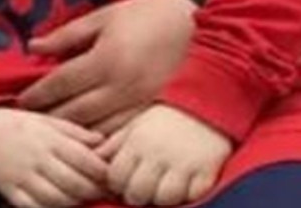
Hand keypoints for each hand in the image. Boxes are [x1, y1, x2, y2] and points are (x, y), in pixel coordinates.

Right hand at [0, 108, 108, 207]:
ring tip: (81, 199)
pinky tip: (57, 205)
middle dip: (93, 191)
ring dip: (74, 202)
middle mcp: (38, 158)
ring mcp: (23, 176)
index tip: (111, 176)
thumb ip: (75, 132)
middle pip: (75, 184)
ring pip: (57, 199)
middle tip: (101, 192)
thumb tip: (103, 141)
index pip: (86, 160)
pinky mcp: (10, 191)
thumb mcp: (47, 121)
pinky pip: (33, 207)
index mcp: (50, 139)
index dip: (103, 172)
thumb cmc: (19, 126)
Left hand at [17, 0, 195, 128]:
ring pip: (97, 128)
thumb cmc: (149, 15)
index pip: (61, 84)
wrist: (204, 26)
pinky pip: (122, 133)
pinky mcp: (154, 113)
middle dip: (50, 118)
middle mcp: (121, 87)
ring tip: (52, 133)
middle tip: (30, 122)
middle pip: (75, 111)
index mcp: (106, 59)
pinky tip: (87, 139)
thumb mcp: (106, 16)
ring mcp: (140, 104)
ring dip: (72, 132)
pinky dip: (101, 138)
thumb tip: (33, 46)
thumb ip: (68, 35)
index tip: (20, 101)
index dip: (38, 94)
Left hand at [98, 104, 230, 205]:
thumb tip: (93, 157)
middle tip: (144, 188)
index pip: (115, 177)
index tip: (125, 181)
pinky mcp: (206, 170)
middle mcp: (157, 153)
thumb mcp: (136, 124)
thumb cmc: (166, 118)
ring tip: (163, 187)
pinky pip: (192, 196)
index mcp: (137, 141)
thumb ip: (115, 143)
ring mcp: (183, 163)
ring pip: (163, 198)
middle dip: (137, 195)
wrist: (207, 101)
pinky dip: (187, 196)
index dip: (117, 184)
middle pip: (137, 192)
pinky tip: (185, 186)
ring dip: (162, 198)